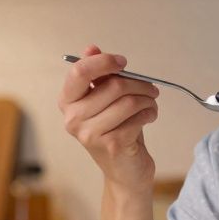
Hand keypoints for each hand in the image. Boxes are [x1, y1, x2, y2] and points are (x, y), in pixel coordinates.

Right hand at [58, 44, 158, 192]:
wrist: (124, 171)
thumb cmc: (115, 130)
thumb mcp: (105, 100)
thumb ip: (98, 74)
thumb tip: (91, 48)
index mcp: (67, 101)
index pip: (79, 71)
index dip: (104, 62)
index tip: (123, 62)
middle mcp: (73, 118)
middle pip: (112, 85)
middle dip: (139, 83)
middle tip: (151, 88)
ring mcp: (90, 134)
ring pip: (128, 101)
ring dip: (147, 99)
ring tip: (151, 103)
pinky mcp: (111, 145)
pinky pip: (137, 117)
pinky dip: (150, 113)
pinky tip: (150, 116)